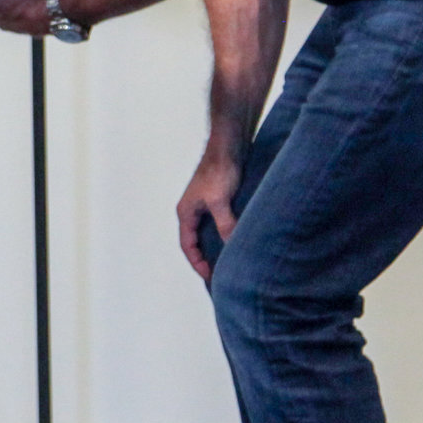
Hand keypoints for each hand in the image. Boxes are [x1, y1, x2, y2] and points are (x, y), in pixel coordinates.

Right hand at [175, 151, 241, 281]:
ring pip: (206, 232)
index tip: (210, 276)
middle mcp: (192, 210)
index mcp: (186, 212)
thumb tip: (232, 246)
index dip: (197, 263)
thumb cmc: (219, 170)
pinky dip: (224, 234)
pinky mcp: (217, 200)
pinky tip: (236, 240)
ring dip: (214, 246)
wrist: (228, 146)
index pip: (187, 246)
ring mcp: (204, 205)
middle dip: (204, 258)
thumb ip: (224, 224)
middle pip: (194, 241)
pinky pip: (217, 223)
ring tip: (227, 261)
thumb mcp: (220, 201)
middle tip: (217, 274)